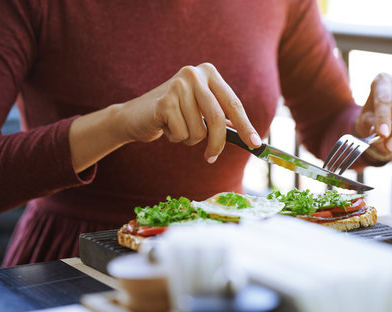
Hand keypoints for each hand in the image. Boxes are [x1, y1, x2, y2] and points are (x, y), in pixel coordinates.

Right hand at [118, 63, 261, 162]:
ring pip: (199, 131)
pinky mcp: (164, 102)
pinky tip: (166, 127)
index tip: (256, 144)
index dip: (245, 126)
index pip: (233, 103)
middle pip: (217, 119)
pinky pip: (182, 134)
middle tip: (211, 157)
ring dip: (190, 139)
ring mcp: (178, 86)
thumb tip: (251, 138)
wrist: (135, 115)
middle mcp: (194, 74)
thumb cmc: (174, 115)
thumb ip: (222, 118)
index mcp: (209, 73)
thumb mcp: (201, 111)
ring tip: (178, 128)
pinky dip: (176, 138)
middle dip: (217, 143)